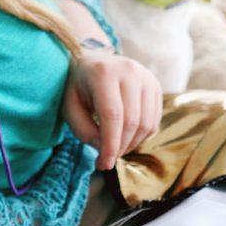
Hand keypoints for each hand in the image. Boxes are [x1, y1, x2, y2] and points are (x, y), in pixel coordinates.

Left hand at [61, 50, 162, 169]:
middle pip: (132, 121)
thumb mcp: (70, 108)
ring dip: (131, 144)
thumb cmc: (78, 87)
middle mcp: (129, 70)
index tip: (104, 164)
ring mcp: (146, 76)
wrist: (92, 61)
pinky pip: (154, 120)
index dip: (110, 144)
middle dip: (120, 147)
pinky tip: (126, 136)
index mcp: (104, 73)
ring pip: (147, 123)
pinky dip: (142, 136)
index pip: (113, 115)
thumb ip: (84, 131)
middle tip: (106, 159)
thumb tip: (106, 151)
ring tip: (115, 148)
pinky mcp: (155, 85)